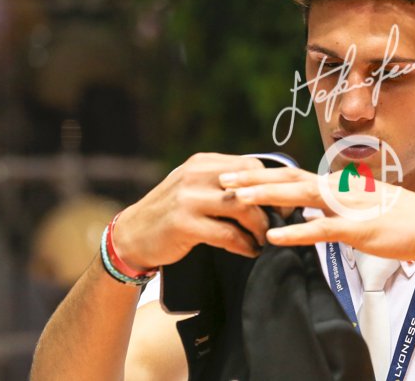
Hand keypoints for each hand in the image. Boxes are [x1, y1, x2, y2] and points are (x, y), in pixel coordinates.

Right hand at [113, 153, 268, 270]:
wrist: (132, 235)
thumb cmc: (172, 214)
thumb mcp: (195, 188)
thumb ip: (223, 184)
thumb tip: (268, 192)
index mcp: (202, 163)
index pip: (249, 166)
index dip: (270, 185)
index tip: (282, 204)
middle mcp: (195, 175)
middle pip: (249, 185)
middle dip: (270, 206)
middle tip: (280, 224)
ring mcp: (188, 198)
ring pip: (241, 208)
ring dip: (259, 227)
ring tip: (264, 239)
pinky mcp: (183, 223)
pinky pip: (226, 234)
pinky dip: (244, 244)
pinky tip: (250, 251)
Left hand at [219, 166, 414, 267]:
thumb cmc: (397, 221)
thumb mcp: (360, 210)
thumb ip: (333, 208)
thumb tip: (309, 210)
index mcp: (337, 187)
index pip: (293, 176)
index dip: (262, 175)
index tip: (235, 175)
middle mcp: (338, 190)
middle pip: (288, 179)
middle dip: (253, 179)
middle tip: (220, 180)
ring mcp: (348, 207)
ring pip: (300, 197)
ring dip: (266, 196)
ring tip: (236, 198)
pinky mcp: (358, 228)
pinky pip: (322, 229)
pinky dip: (297, 232)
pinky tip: (274, 237)